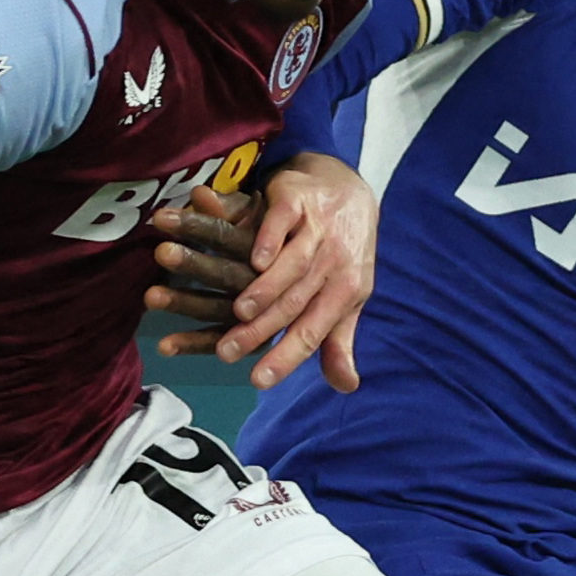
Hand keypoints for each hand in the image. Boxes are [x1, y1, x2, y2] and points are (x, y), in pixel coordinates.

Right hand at [146, 153, 376, 391]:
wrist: (347, 189)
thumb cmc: (342, 253)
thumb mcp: (346, 297)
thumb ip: (338, 341)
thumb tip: (345, 386)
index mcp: (346, 291)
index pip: (313, 332)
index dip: (287, 357)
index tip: (258, 381)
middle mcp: (334, 263)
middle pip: (296, 303)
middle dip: (262, 330)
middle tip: (228, 352)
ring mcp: (317, 230)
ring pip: (292, 266)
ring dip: (266, 290)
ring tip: (237, 313)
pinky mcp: (298, 201)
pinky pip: (284, 223)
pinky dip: (270, 241)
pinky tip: (254, 260)